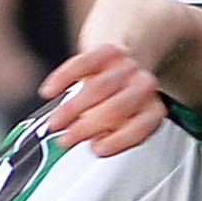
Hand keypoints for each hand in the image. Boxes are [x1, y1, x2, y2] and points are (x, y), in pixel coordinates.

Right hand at [38, 42, 166, 156]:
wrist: (123, 64)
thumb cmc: (118, 103)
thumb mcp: (121, 125)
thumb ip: (110, 136)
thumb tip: (92, 143)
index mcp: (151, 111)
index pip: (140, 127)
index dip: (118, 140)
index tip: (96, 149)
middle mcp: (144, 87)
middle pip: (114, 109)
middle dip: (86, 127)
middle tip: (65, 140)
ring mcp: (127, 67)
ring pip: (97, 89)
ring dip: (71, 108)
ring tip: (54, 122)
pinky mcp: (108, 51)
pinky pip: (83, 64)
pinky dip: (63, 78)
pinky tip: (49, 91)